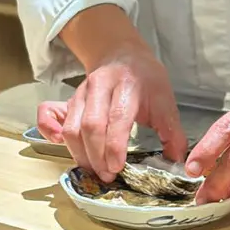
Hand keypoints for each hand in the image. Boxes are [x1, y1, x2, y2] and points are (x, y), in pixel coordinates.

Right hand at [37, 44, 185, 181]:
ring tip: (94, 170)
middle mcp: (100, 87)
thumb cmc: (144, 79)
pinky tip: (66, 149)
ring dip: (80, 153)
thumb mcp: (164, 99)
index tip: (117, 167)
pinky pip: (52, 117)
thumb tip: (178, 161)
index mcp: (127, 86)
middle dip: (96, 156)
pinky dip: (53, 135)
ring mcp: (81, 93)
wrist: (121, 53)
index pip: (117, 118)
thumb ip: (172, 131)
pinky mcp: (70, 99)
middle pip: (90, 125)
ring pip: (72, 127)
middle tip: (108, 176)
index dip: (114, 146)